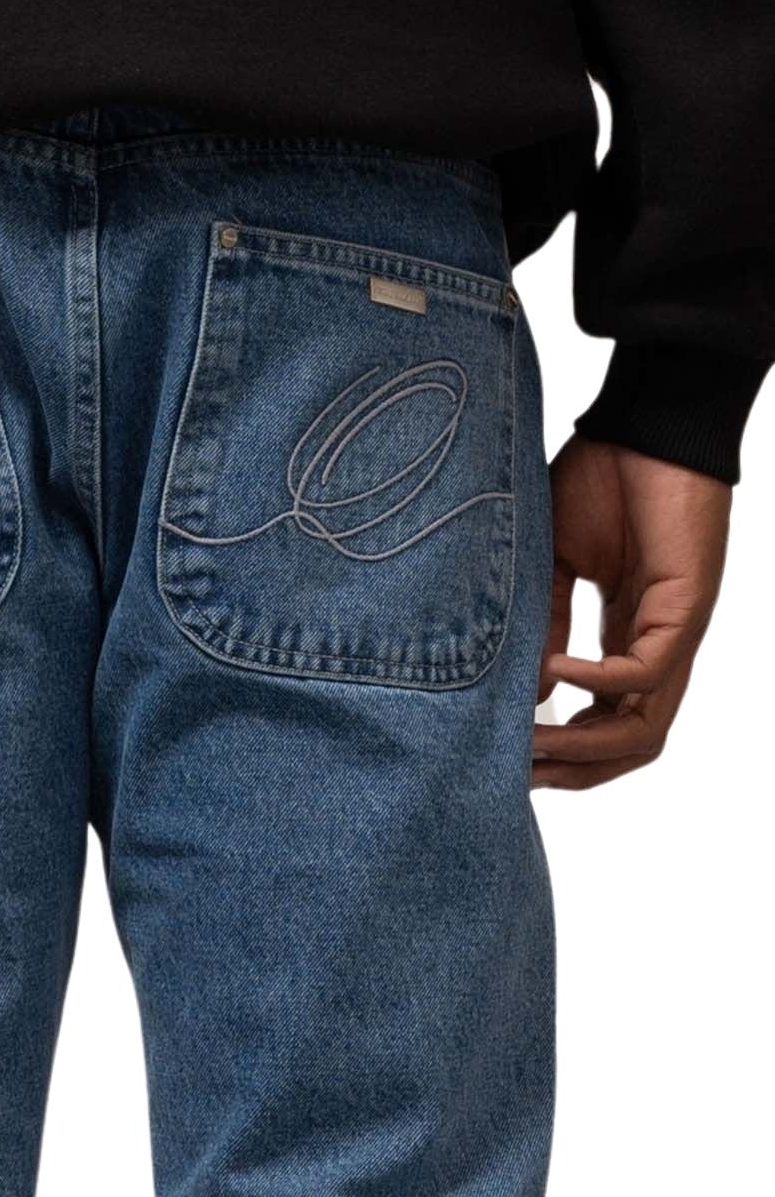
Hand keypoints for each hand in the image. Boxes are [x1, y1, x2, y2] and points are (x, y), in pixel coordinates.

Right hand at [532, 436, 729, 791]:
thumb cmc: (604, 480)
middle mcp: (657, 647)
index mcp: (628, 639)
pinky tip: (553, 671)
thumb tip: (527, 697)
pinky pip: (642, 676)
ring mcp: (676, 633)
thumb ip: (544, 629)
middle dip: (574, 771)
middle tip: (520, 773)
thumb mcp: (555, 567)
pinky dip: (595, 685)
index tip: (510, 759)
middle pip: (632, 746)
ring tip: (532, 743)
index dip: (565, 755)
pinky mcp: (686, 609)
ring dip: (585, 749)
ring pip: (644, 730)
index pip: (610, 726)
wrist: (646, 423)